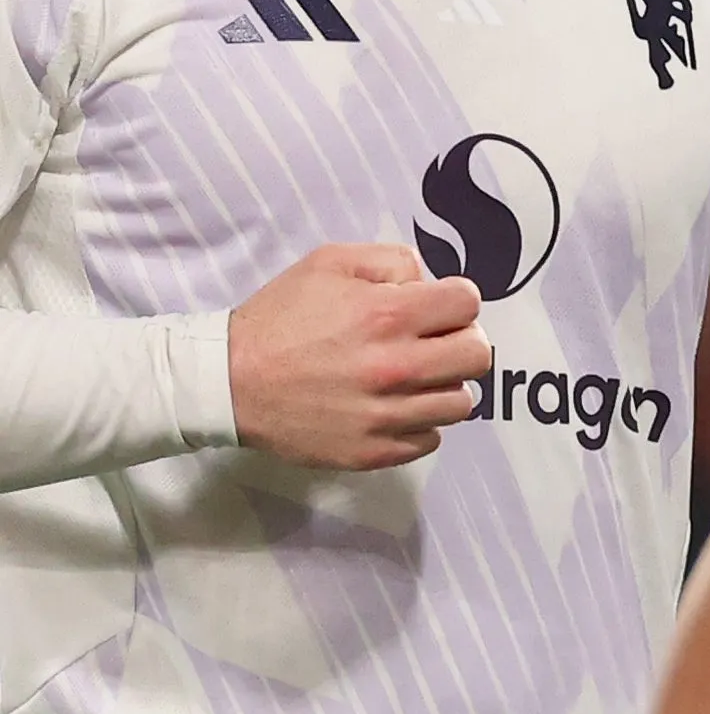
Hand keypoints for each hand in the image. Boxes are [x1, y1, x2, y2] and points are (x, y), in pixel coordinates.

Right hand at [226, 244, 491, 469]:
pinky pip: (431, 438)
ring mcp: (386, 415)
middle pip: (479, 355)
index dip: (453, 300)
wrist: (226, 382)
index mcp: (388, 314)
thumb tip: (430, 282)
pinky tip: (392, 407)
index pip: (469, 303)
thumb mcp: (329, 264)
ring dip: (442, 386)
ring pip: (461, 402)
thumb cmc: (279, 317)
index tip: (433, 308)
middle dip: (460, 341)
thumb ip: (392, 262)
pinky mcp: (373, 451)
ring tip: (410, 378)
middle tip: (432, 342)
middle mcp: (395, 366)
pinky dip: (419, 423)